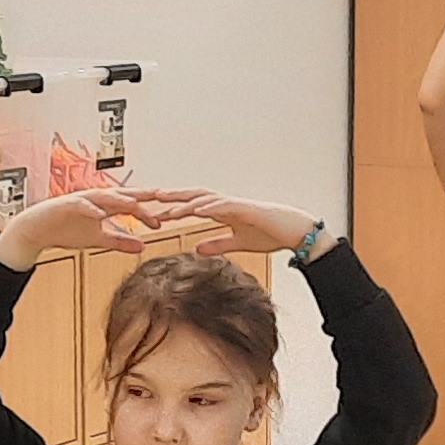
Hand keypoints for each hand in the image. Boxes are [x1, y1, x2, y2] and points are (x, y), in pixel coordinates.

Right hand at [0, 187, 170, 264]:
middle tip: (158, 195)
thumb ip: (120, 241)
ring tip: (133, 203)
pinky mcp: (66, 204)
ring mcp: (81, 200)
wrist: (37, 231)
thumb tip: (143, 246)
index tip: (160, 223)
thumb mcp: (98, 240)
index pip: (130, 207)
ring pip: (103, 196)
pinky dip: (90, 208)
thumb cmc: (67, 230)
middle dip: (139, 194)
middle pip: (121, 194)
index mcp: (105, 206)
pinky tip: (99, 214)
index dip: (145, 213)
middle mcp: (95, 199)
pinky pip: (80, 204)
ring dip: (118, 199)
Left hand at [142, 191, 319, 256]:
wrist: (294, 231)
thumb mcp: (237, 243)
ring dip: (185, 201)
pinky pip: (223, 205)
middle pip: (193, 196)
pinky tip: (194, 209)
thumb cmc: (270, 234)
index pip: (192, 206)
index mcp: (223, 210)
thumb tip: (197, 249)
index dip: (173, 207)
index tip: (154, 211)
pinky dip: (207, 206)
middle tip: (150, 197)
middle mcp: (226, 203)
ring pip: (204, 199)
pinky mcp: (245, 208)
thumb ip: (217, 244)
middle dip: (172, 196)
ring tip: (166, 203)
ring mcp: (235, 204)